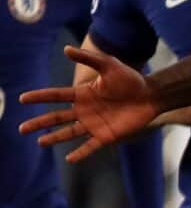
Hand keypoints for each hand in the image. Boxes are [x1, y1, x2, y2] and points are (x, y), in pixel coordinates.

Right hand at [20, 45, 156, 159]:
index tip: (22, 99)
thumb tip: (66, 49)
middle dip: (39, 123)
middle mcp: (84, 110)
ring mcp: (95, 124)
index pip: (56, 96)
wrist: (151, 95)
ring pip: (69, 133)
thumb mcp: (109, 65)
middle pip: (56, 118)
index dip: (39, 97)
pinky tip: (70, 158)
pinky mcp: (107, 135)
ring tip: (39, 142)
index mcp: (82, 94)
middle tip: (21, 128)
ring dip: (54, 138)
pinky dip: (81, 153)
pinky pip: (91, 146)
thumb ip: (88, 59)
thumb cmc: (131, 79)